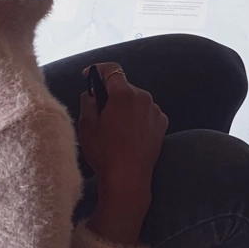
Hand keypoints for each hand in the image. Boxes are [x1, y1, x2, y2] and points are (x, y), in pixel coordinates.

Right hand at [77, 63, 168, 199]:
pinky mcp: (162, 123)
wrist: (128, 177)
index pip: (112, 70)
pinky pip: (146, 113)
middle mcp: (144, 98)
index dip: (98, 70)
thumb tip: (92, 93)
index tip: (89, 75)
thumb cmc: (105, 152)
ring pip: (136, 100)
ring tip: (115, 128)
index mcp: (124, 95)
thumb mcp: (87, 125)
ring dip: (125, 107)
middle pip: (124, 87)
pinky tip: (128, 134)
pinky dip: (137, 117)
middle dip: (112, 94)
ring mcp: (156, 111)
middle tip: (100, 111)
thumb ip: (88, 101)